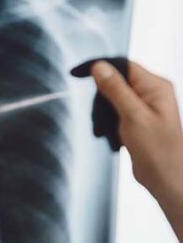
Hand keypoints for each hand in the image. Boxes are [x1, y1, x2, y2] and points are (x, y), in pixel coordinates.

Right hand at [91, 60, 182, 205]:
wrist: (165, 177)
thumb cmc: (157, 149)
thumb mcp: (133, 116)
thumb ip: (116, 89)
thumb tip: (99, 67)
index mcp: (156, 86)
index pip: (124, 66)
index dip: (101, 68)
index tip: (78, 74)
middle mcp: (152, 93)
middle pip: (117, 81)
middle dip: (102, 96)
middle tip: (99, 114)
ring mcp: (144, 106)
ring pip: (113, 97)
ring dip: (104, 111)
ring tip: (107, 128)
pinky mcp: (137, 120)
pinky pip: (115, 111)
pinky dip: (108, 120)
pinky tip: (109, 133)